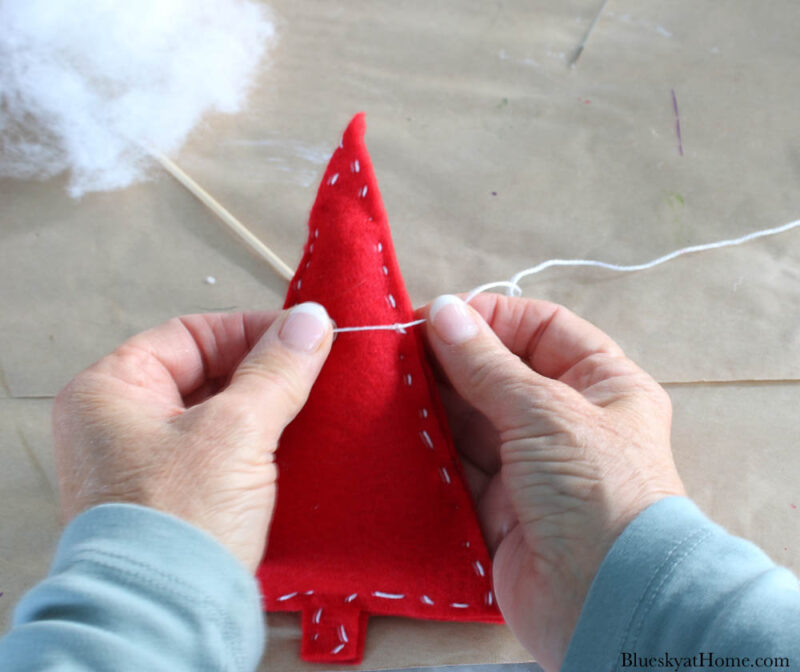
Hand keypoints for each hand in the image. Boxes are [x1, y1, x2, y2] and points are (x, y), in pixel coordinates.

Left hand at [52, 303, 332, 570]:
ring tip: (309, 404)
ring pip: (216, 412)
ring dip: (264, 406)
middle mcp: (120, 423)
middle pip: (204, 372)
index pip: (190, 335)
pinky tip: (294, 441)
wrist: (167, 617)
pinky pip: (220, 450)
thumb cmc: (179, 520)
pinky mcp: (174, 497)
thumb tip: (312, 319)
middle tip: (312, 370)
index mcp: (110, 391)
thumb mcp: (235, 431)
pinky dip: (256, 441)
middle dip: (262, 371)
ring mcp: (145, 463)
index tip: (301, 337)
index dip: (250, 331)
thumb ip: (276, 370)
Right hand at [420, 294, 684, 671]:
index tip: (437, 316)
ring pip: (473, 421)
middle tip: (398, 352)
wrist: (605, 601)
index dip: (491, 318)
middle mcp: (566, 421)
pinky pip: (458, 467)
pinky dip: (430, 449)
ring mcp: (532, 466)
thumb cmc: (595, 489)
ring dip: (435, 404)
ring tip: (389, 386)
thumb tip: (444, 311)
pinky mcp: (499, 506)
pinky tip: (396, 430)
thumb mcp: (543, 411)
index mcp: (601, 384)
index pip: (542, 329)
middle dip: (452, 361)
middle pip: (500, 374)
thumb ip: (486, 363)